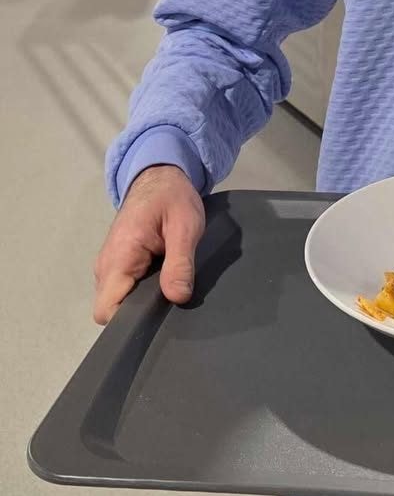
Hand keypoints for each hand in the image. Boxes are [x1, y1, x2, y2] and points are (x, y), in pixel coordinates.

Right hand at [93, 164, 204, 325]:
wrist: (160, 175)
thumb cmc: (172, 197)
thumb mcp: (185, 226)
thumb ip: (180, 263)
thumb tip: (178, 297)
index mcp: (119, 257)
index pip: (107, 309)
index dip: (129, 321)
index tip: (157, 317)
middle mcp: (106, 265)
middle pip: (112, 308)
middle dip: (140, 311)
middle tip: (171, 301)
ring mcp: (110, 265)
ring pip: (119, 299)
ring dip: (142, 299)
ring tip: (170, 289)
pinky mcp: (119, 263)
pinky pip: (124, 287)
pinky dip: (142, 289)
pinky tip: (164, 281)